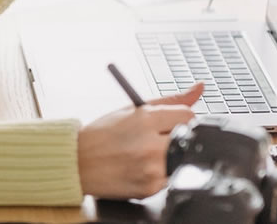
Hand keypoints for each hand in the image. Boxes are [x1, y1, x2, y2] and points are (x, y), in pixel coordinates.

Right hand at [76, 82, 202, 199]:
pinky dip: (160, 174)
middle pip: (189, 138)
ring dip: (170, 156)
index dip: (179, 118)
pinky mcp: (150, 188)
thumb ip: (169, 101)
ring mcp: (152, 169)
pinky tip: (141, 168)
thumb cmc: (102, 135)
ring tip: (146, 154)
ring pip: (181, 159)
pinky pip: (169, 178)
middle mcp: (150, 145)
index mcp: (145, 119)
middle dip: (177, 137)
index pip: (187, 115)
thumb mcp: (132, 110)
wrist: (77, 163)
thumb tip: (199, 87)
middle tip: (159, 139)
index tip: (170, 123)